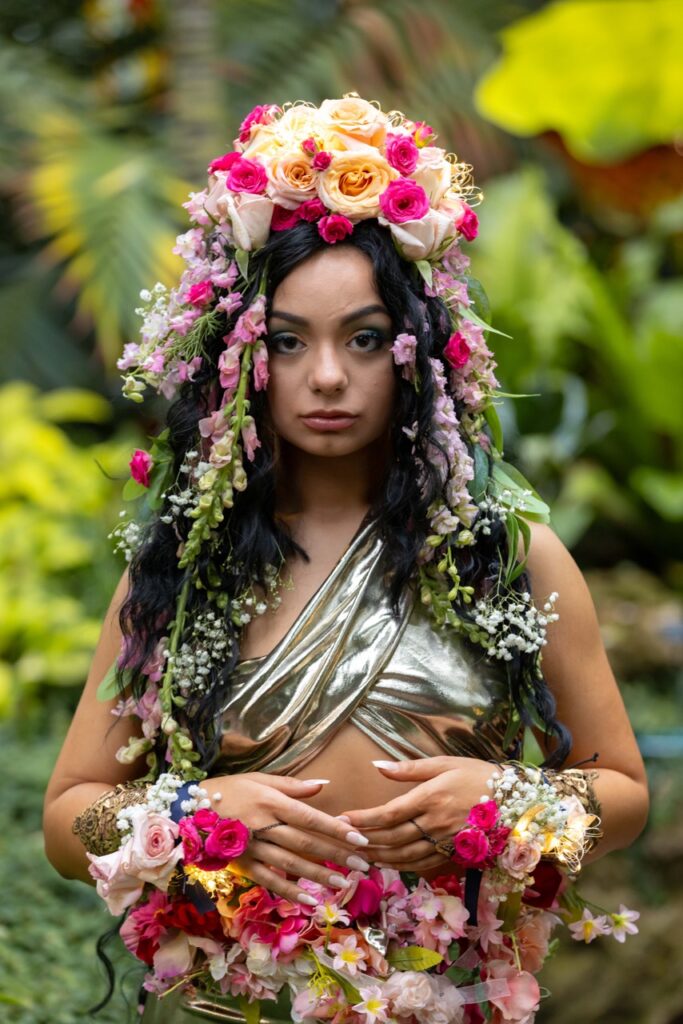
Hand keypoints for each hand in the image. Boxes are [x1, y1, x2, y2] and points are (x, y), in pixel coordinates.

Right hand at [204, 772, 370, 902]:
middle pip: (305, 842)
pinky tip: (308, 901)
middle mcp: (264, 826)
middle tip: (361, 865)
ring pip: (290, 864)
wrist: (190, 808)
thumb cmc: (230, 789)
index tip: (359, 838)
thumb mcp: (260, 779)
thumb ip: (292, 785)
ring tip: (341, 884)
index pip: (309, 817)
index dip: (335, 829)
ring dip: (317, 875)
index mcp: (270, 802)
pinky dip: (288, 891)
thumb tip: (324, 785)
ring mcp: (252, 848)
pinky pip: (268, 880)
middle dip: (335, 855)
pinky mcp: (243, 864)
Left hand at [339, 757, 495, 871]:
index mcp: (430, 798)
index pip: (388, 813)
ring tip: (360, 853)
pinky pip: (422, 864)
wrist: (516, 803)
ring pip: (404, 856)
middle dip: (364, 839)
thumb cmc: (480, 776)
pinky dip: (402, 866)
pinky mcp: (453, 854)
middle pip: (392, 837)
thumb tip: (377, 766)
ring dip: (379, 857)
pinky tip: (389, 863)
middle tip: (343, 839)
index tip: (342, 819)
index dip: (363, 819)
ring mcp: (445, 842)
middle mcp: (435, 823)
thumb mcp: (445, 763)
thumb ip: (410, 768)